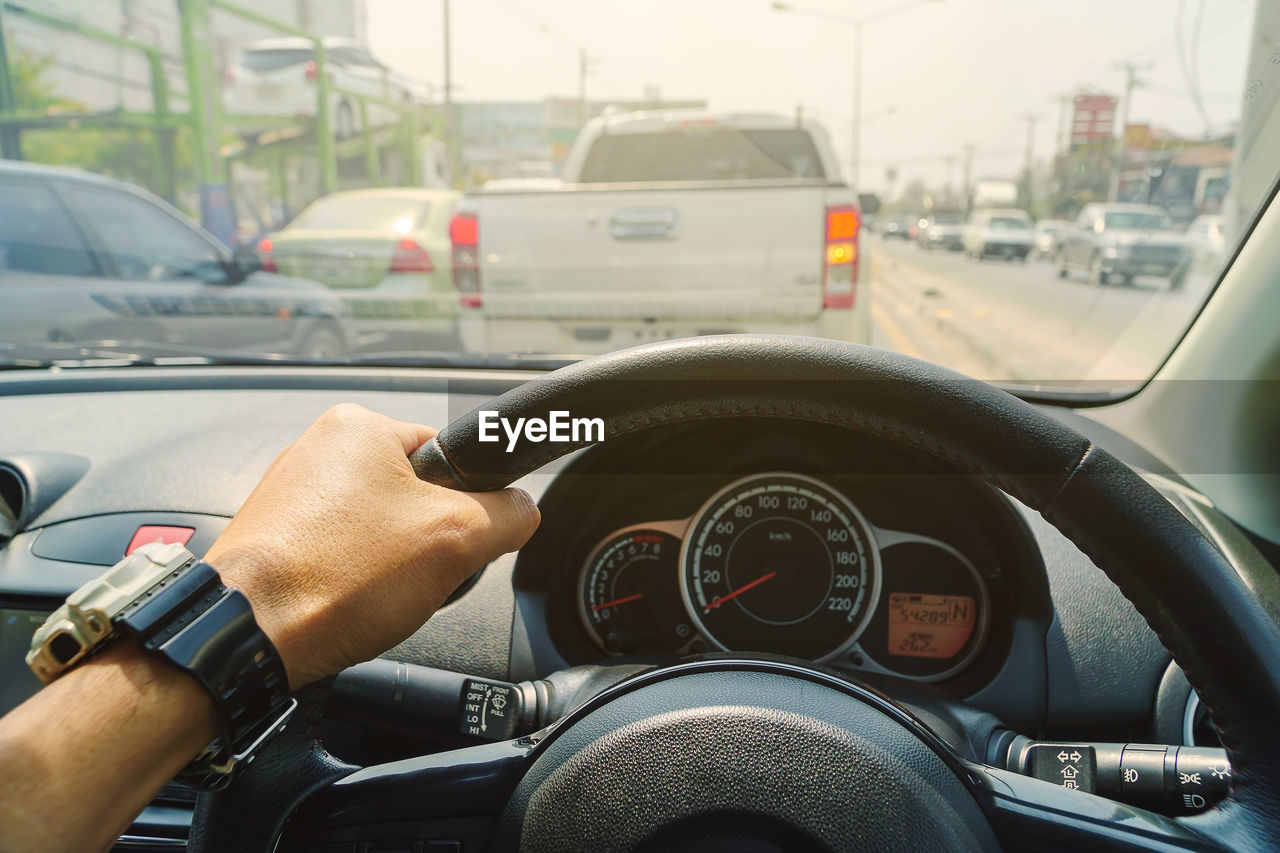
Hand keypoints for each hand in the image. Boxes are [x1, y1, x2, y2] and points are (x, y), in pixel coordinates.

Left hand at [205, 404, 539, 687]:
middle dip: (426, 541)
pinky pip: (340, 551)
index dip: (468, 506)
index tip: (459, 541)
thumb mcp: (457, 539)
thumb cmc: (335, 578)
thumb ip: (509, 514)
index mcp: (360, 426)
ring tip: (376, 590)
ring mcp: (291, 492)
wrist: (249, 636)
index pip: (450, 457)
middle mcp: (319, 447)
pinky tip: (348, 601)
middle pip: (415, 495)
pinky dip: (354, 578)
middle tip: (417, 572)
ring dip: (392, 564)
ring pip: (379, 528)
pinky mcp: (275, 535)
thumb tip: (523, 511)